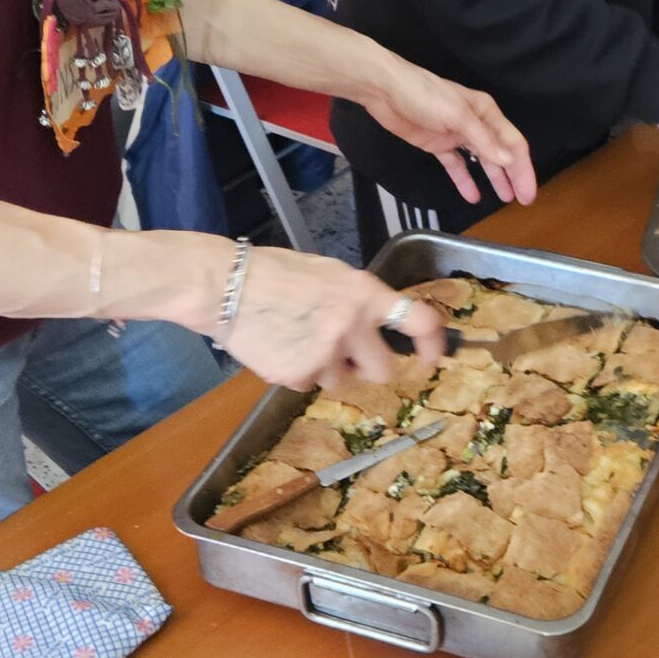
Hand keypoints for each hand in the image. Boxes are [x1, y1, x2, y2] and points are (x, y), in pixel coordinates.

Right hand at [221, 246, 448, 388]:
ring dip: (327, 369)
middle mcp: (351, 326)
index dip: (433, 344)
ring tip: (297, 340)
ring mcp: (324, 354)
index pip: (418, 320)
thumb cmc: (274, 273)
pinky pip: (307, 384)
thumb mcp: (328, 273)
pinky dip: (297, 372)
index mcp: (363, 294)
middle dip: (369, 368)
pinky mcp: (296, 375)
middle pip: (384, 370)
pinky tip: (278, 347)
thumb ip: (358, 300)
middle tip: (348, 356)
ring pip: (341, 380)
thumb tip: (380, 321)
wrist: (224, 286)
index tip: (434, 357)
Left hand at [361, 57, 535, 207]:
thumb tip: (509, 160)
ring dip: (494, 178)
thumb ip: (483, 140)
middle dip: (514, 176)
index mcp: (486, 112)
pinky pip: (456, 165)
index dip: (523, 169)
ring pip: (482, 160)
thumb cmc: (424, 96)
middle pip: (501, 153)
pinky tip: (472, 195)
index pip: (513, 143)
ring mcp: (456, 135)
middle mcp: (476, 124)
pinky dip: (465, 179)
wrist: (386, 90)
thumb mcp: (458, 115)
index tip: (528, 193)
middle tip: (523, 200)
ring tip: (505, 199)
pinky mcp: (438, 144)